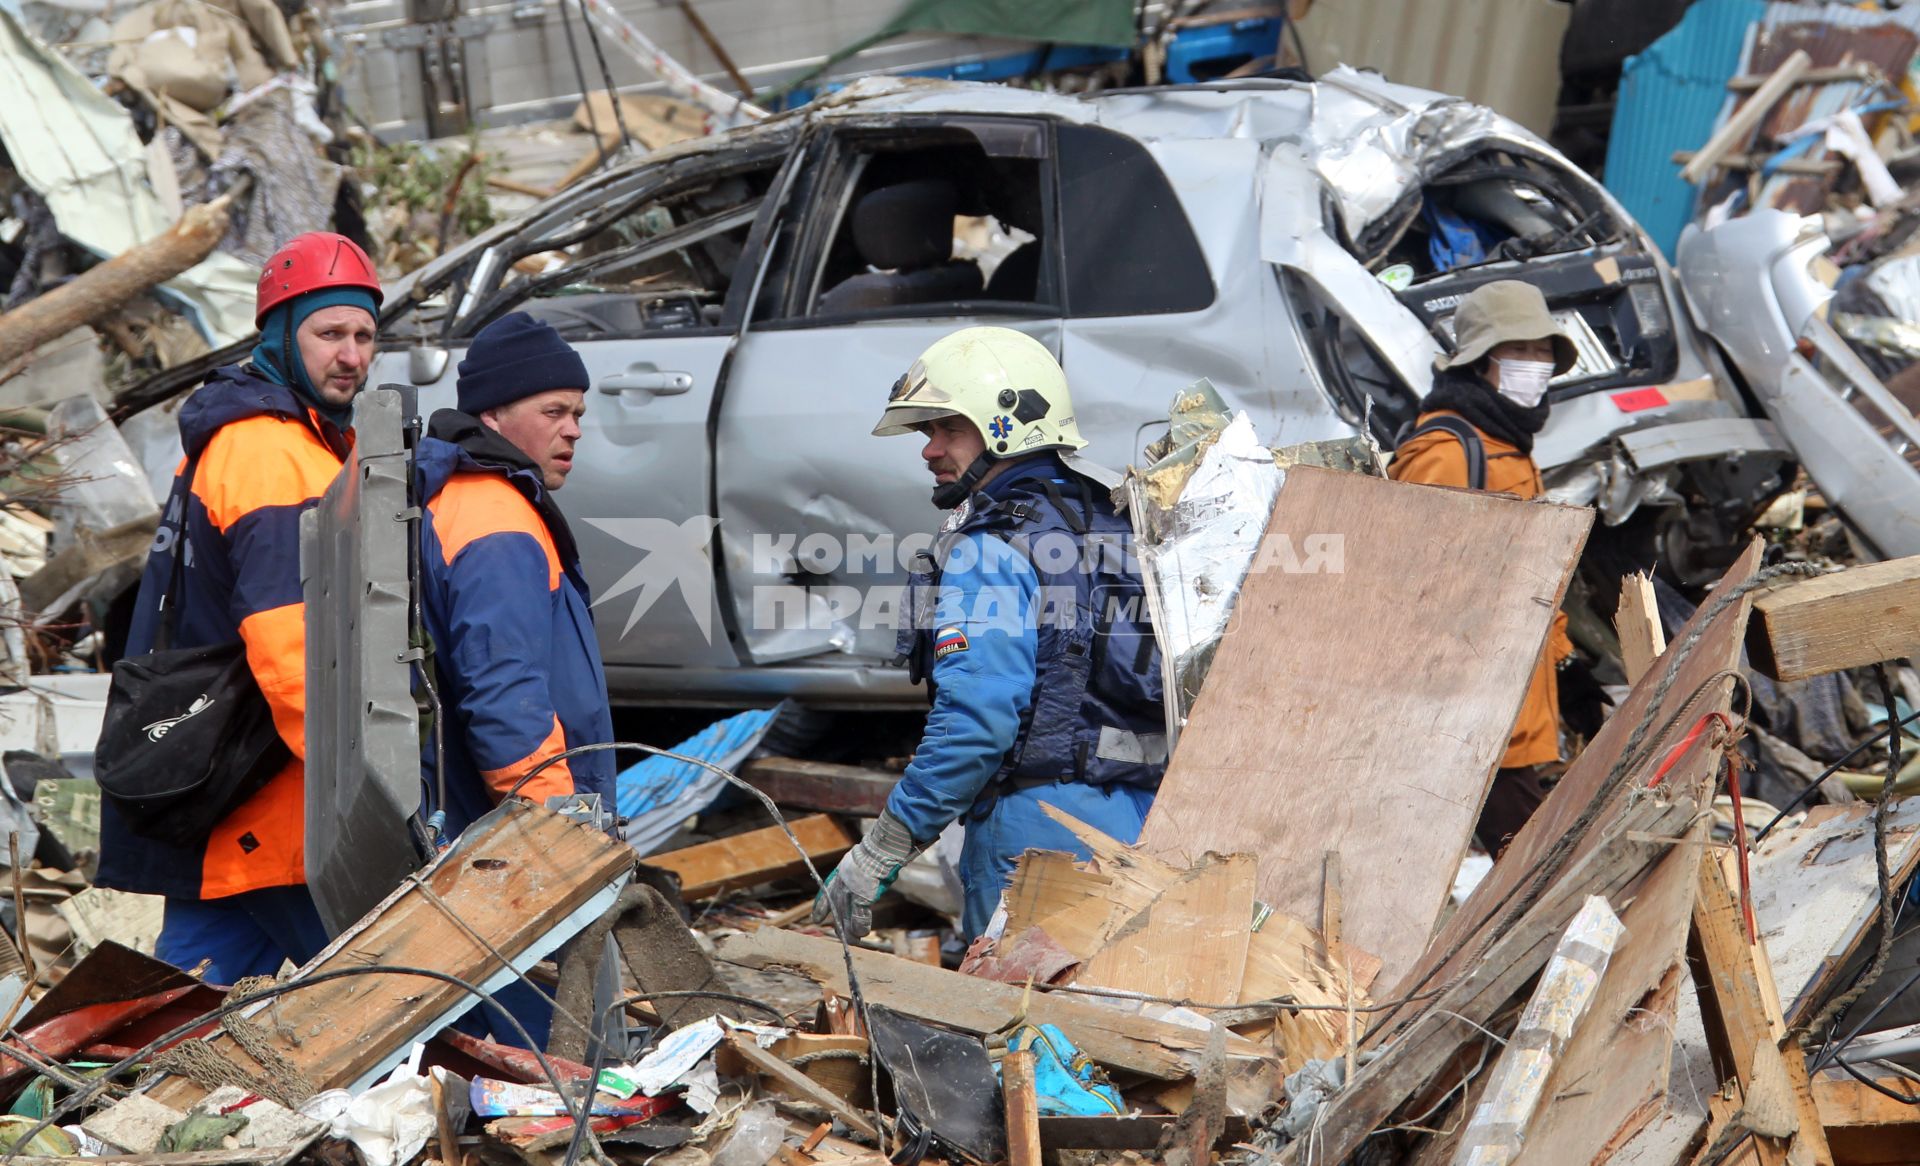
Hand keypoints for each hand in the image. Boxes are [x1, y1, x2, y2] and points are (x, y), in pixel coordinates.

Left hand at [811, 810, 920, 940]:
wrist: (877, 851)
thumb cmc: (873, 854)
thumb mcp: (857, 863)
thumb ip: (856, 875)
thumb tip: (864, 881)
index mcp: (838, 876)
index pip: (825, 896)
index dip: (820, 909)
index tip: (816, 919)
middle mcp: (840, 887)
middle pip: (836, 911)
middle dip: (839, 925)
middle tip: (843, 936)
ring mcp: (849, 894)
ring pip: (847, 918)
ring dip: (852, 932)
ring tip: (855, 940)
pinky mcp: (860, 899)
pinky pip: (859, 918)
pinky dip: (861, 927)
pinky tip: (862, 934)